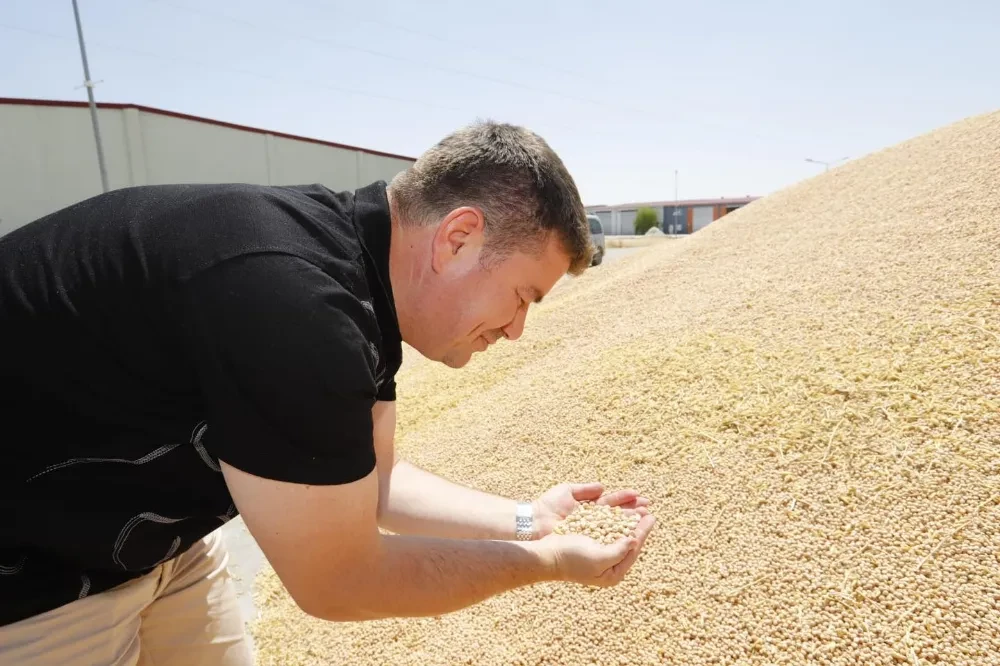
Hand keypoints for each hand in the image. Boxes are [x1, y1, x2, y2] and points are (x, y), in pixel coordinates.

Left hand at [532, 482, 650, 538]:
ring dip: (630, 523)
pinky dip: (619, 535)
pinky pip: (606, 538)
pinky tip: (631, 533)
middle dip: (633, 511)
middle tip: (649, 509)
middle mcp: (592, 521)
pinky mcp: (588, 542)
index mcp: (588, 508)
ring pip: (615, 526)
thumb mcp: (566, 491)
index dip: (626, 499)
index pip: (612, 502)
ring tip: (645, 519)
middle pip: (617, 515)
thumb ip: (585, 489)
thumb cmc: (548, 506)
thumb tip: (603, 487)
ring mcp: (591, 532)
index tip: (640, 496)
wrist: (535, 523)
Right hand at [540, 513, 655, 586]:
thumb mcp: (598, 558)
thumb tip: (635, 541)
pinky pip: (606, 531)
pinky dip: (614, 521)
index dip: (643, 532)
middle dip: (638, 526)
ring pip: (618, 535)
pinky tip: (619, 512)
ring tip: (637, 509)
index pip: (633, 550)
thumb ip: (619, 551)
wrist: (546, 555)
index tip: (651, 517)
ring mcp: (598, 554)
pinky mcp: (589, 544)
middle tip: (648, 511)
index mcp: (612, 573)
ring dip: (627, 521)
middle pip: (627, 542)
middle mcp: (607, 565)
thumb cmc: (571, 559)